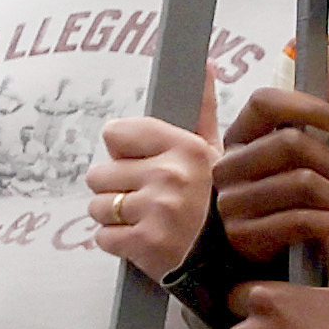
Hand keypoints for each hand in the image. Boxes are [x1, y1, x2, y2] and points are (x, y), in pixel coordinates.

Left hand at [88, 90, 217, 273]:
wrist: (231, 266)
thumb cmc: (219, 206)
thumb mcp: (219, 155)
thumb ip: (203, 111)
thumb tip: (207, 62)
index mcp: (186, 148)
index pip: (115, 133)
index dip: (126, 153)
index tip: (149, 166)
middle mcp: (171, 176)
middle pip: (99, 173)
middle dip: (118, 189)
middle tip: (149, 202)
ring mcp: (157, 211)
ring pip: (98, 206)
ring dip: (115, 217)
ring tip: (146, 222)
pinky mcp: (144, 244)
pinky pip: (103, 237)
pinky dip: (118, 243)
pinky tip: (144, 241)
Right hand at [206, 85, 328, 270]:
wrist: (267, 252)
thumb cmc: (286, 195)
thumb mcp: (296, 150)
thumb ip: (311, 106)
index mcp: (236, 138)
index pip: (264, 101)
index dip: (309, 106)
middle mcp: (225, 166)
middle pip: (292, 142)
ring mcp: (230, 202)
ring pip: (303, 182)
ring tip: (327, 206)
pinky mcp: (243, 237)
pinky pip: (302, 220)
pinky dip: (325, 223)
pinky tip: (324, 226)